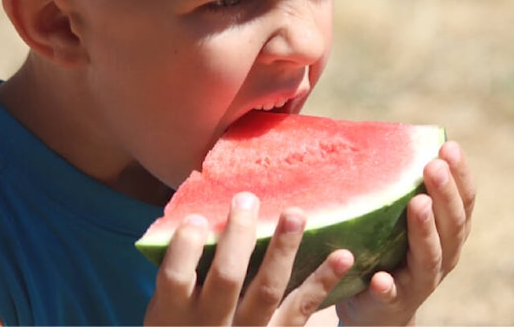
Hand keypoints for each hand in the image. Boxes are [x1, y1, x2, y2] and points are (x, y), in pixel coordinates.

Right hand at [145, 192, 354, 325]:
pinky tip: (343, 255)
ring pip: (268, 290)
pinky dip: (324, 281)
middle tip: (247, 200)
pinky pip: (303, 308)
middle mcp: (212, 325)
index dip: (186, 247)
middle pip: (226, 277)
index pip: (176, 277)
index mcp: (175, 313)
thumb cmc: (186, 323)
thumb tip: (202, 211)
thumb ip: (183, 270)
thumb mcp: (170, 307)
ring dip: (283, 249)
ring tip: (295, 214)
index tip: (197, 217)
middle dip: (239, 236)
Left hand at [335, 141, 474, 325]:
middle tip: (434, 166)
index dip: (460, 175)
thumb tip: (387, 132)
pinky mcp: (394, 302)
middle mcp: (444, 256)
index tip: (450, 146)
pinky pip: (393, 295)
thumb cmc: (390, 250)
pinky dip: (388, 286)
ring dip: (425, 230)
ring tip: (418, 204)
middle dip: (445, 194)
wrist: (378, 310)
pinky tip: (379, 277)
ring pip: (430, 256)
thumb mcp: (401, 218)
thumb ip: (404, 186)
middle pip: (452, 225)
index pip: (464, 201)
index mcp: (449, 232)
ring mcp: (421, 282)